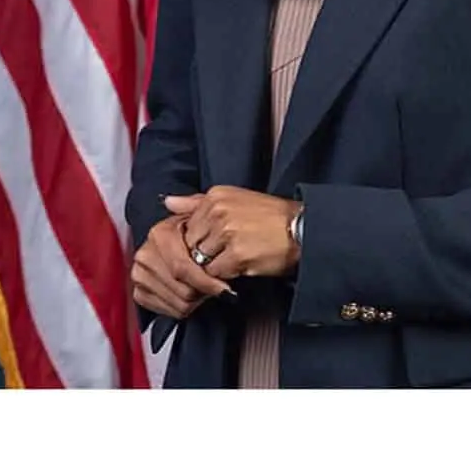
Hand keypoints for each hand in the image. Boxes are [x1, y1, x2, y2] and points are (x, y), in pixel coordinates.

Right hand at [132, 213, 234, 318]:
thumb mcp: (204, 217)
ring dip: (196, 300)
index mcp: (159, 234)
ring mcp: (139, 274)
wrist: (188, 250)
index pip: (182, 267)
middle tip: (218, 289)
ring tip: (206, 291)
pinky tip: (193, 298)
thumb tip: (169, 201)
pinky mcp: (139, 292)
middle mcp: (144, 254)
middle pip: (181, 288)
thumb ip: (194, 207)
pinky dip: (182, 308)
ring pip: (177, 301)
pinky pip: (166, 309)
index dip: (205, 280)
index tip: (224, 287)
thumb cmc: (202, 234)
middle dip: (203, 291)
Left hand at [165, 187, 300, 280]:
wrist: (302, 229)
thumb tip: (168, 202)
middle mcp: (218, 212)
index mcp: (215, 196)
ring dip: (213, 265)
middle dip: (202, 253)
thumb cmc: (270, 217)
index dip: (198, 239)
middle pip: (190, 244)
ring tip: (234, 258)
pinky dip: (225, 275)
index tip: (215, 242)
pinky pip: (214, 273)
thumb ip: (197, 202)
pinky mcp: (236, 255)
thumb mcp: (234, 199)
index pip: (186, 225)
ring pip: (200, 260)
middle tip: (224, 253)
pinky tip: (241, 265)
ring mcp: (227, 234)